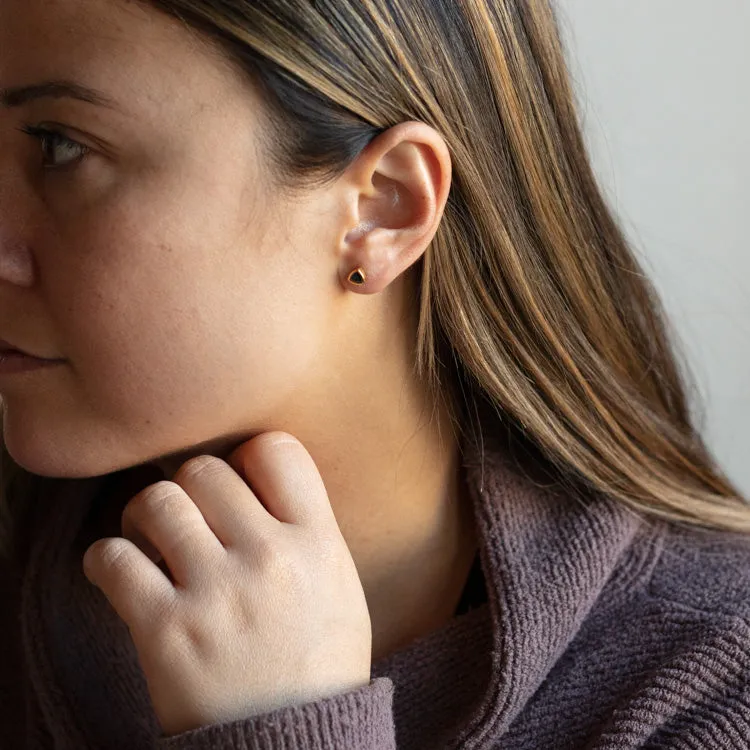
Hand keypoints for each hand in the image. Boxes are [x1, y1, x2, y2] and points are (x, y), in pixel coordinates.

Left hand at [82, 432, 372, 736]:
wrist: (293, 747)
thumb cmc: (318, 663)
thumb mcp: (340, 587)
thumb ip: (309, 529)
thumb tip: (259, 483)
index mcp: (318, 543)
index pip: (276, 448)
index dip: (248, 456)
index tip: (237, 481)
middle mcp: (269, 557)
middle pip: (205, 469)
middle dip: (189, 487)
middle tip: (186, 514)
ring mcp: (217, 592)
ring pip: (157, 501)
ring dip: (144, 515)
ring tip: (148, 537)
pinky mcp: (166, 630)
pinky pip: (112, 559)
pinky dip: (106, 559)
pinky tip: (119, 573)